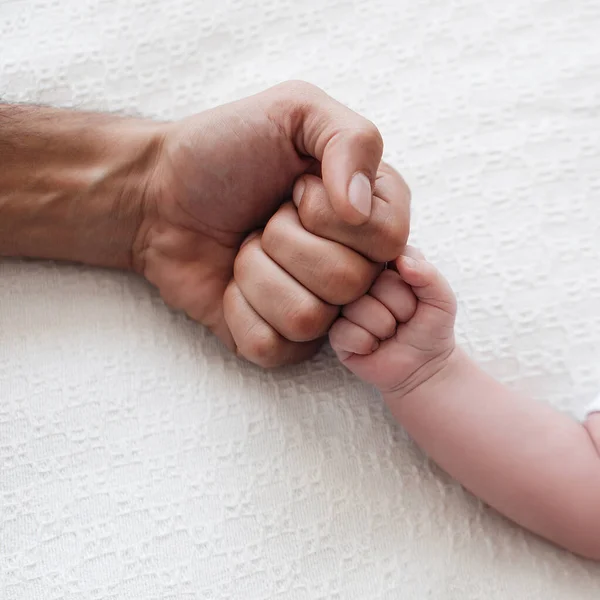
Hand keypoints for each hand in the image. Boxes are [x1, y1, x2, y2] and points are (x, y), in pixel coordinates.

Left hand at [138, 81, 410, 366]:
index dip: (330, 215)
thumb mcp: (295, 109)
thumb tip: (360, 211)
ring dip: (259, 273)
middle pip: (350, 282)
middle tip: (265, 218)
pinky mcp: (279, 341)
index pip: (389, 239)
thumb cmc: (225, 149)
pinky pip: (273, 347)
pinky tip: (231, 284)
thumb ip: (352, 139)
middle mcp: (352, 265)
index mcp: (368, 213)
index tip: (294, 188)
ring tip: (246, 247)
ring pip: (309, 318)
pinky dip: (239, 310)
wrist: (158, 195)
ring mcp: (317, 307)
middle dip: (285, 240)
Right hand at [329, 247, 456, 397]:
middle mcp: (359, 282)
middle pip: (375, 283)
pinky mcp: (336, 334)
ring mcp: (344, 308)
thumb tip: (400, 260)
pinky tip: (374, 347)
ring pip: (360, 308)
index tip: (416, 296)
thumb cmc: (431, 328)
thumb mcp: (442, 298)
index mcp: (382, 265)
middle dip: (400, 307)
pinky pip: (345, 332)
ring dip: (384, 328)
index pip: (387, 256)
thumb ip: (429, 274)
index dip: (409, 282)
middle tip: (404, 319)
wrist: (424, 367)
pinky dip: (367, 344)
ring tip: (390, 333)